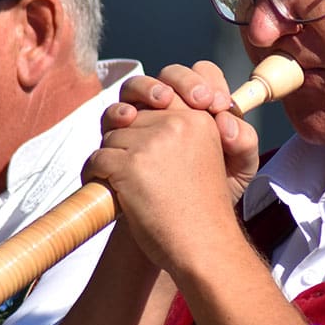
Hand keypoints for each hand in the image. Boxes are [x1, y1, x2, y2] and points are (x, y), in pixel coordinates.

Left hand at [83, 61, 259, 273]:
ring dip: (110, 156)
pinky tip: (108, 190)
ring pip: (111, 134)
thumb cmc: (208, 209)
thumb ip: (207, 124)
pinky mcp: (130, 165)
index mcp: (201, 118)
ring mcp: (153, 142)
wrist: (203, 248)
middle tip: (126, 140)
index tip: (155, 105)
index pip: (173, 77)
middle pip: (133, 108)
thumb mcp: (228, 160)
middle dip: (125, 126)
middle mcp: (179, 122)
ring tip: (122, 178)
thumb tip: (164, 103)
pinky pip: (97, 159)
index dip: (153, 90)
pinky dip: (95, 175)